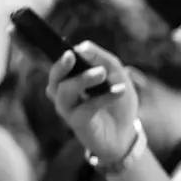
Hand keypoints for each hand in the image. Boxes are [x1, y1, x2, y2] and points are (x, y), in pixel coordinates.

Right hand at [46, 39, 138, 159]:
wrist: (126, 135)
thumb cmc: (118, 103)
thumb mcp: (118, 76)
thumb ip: (104, 60)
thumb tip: (83, 46)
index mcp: (71, 79)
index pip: (61, 63)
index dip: (66, 54)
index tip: (75, 49)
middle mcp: (64, 93)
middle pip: (54, 77)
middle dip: (61, 65)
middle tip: (72, 55)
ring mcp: (69, 109)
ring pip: (65, 91)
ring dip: (83, 79)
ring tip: (102, 73)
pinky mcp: (78, 123)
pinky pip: (87, 107)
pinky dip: (105, 97)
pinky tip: (120, 90)